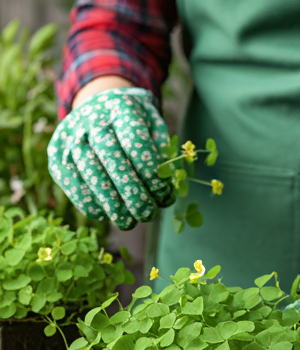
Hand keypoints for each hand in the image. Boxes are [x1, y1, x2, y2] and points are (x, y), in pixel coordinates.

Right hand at [48, 87, 173, 229]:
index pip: (135, 141)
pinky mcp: (57, 154)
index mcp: (122, 109)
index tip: (163, 194)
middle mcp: (92, 120)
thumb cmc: (135, 124)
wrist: (98, 104)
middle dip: (131, 191)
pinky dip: (88, 203)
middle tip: (147, 214)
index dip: (150, 171)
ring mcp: (71, 136)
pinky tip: (106, 215)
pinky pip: (70, 181)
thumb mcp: (154, 126)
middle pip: (111, 158)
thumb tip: (169, 182)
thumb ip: (163, 150)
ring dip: (110, 202)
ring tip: (129, 222)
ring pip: (89, 171)